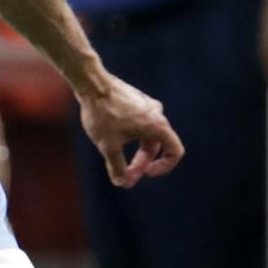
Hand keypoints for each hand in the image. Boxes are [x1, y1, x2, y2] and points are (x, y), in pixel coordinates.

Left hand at [80, 73, 182, 187]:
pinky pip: (139, 123)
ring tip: (113, 156)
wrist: (91, 83)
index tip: (145, 173)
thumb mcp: (108, 146)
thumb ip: (117, 167)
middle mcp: (157, 114)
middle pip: (157, 146)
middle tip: (123, 174)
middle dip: (142, 162)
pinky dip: (129, 135)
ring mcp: (147, 105)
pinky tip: (110, 138)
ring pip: (146, 135)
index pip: (175, 151)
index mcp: (158, 125)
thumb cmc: (102, 114)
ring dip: (135, 150)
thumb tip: (122, 183)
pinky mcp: (136, 100)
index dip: (164, 167)